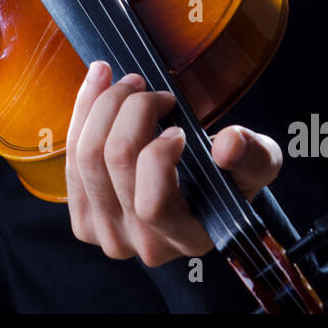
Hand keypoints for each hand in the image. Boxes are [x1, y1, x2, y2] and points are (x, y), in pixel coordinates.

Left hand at [65, 60, 282, 266]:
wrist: (197, 195)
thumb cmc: (227, 178)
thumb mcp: (257, 165)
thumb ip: (253, 155)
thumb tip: (229, 143)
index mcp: (187, 238)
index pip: (152, 203)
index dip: (157, 155)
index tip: (178, 127)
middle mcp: (142, 244)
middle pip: (115, 163)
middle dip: (130, 108)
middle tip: (147, 86)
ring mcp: (106, 233)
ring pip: (86, 156)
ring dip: (103, 105)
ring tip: (127, 82)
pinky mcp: (82, 217)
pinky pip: (70, 156)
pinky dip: (82, 112)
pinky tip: (99, 84)